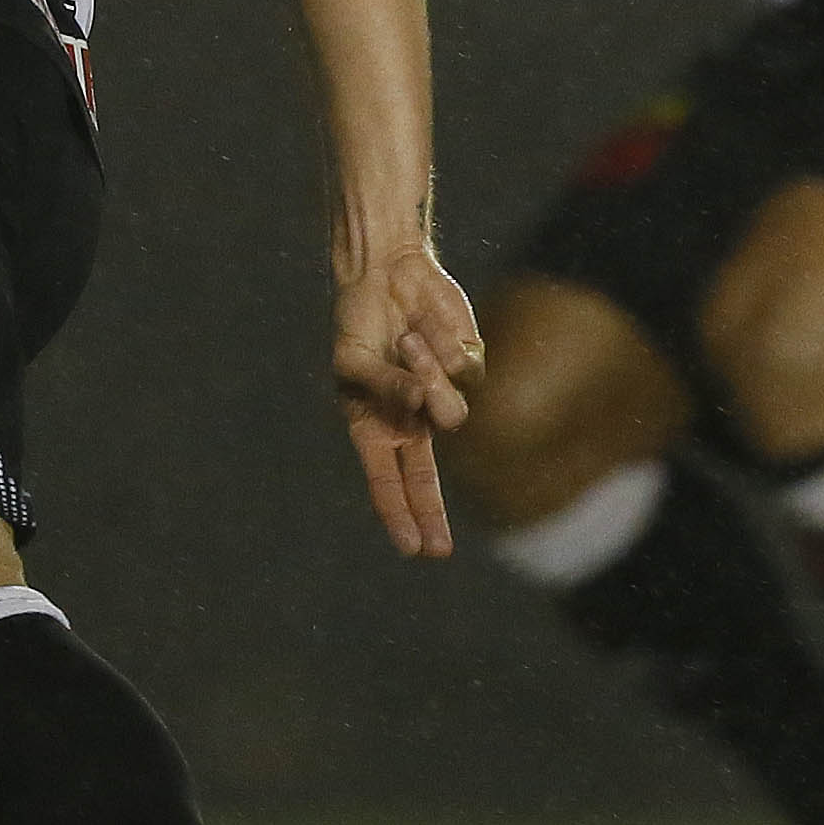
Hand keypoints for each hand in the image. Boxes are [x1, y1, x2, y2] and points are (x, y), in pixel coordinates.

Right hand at [331, 238, 483, 560]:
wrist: (386, 275)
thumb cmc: (360, 323)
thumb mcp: (355, 361)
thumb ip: (385, 388)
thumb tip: (421, 404)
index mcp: (375, 427)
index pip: (388, 481)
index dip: (401, 514)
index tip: (412, 547)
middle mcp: (412, 420)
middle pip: (425, 478)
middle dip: (431, 512)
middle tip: (438, 549)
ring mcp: (441, 395)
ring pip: (451, 411)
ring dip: (426, 372)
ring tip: (407, 340)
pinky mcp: (468, 367)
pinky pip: (463, 369)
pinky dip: (439, 343)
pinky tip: (424, 326)